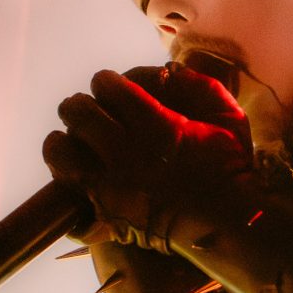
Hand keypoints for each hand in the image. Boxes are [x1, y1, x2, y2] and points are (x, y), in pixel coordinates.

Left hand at [43, 65, 252, 246]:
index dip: (105, 82)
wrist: (228, 222)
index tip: (111, 87)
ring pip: (61, 152)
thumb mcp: (229, 118)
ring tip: (74, 144)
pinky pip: (70, 197)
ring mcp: (112, 186)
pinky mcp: (107, 215)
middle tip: (87, 112)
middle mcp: (127, 152)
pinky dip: (69, 187)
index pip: (107, 86)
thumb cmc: (231, 168)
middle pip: (77, 112)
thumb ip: (201, 87)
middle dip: (79, 106)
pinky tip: (78, 180)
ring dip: (64, 143)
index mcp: (155, 124)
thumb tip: (170, 69)